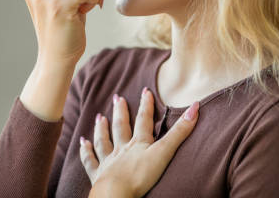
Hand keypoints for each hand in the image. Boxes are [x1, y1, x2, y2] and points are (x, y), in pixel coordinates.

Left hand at [80, 88, 199, 197]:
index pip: (144, 120)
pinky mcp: (98, 176)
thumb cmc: (141, 174)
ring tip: (99, 117)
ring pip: (104, 141)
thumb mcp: (164, 152)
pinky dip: (86, 152)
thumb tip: (195, 107)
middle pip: (121, 127)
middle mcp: (122, 149)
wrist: (117, 193)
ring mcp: (108, 161)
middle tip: (117, 98)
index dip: (146, 106)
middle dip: (120, 112)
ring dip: (102, 129)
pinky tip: (82, 143)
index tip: (145, 91)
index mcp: (139, 143)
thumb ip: (180, 132)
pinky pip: (90, 161)